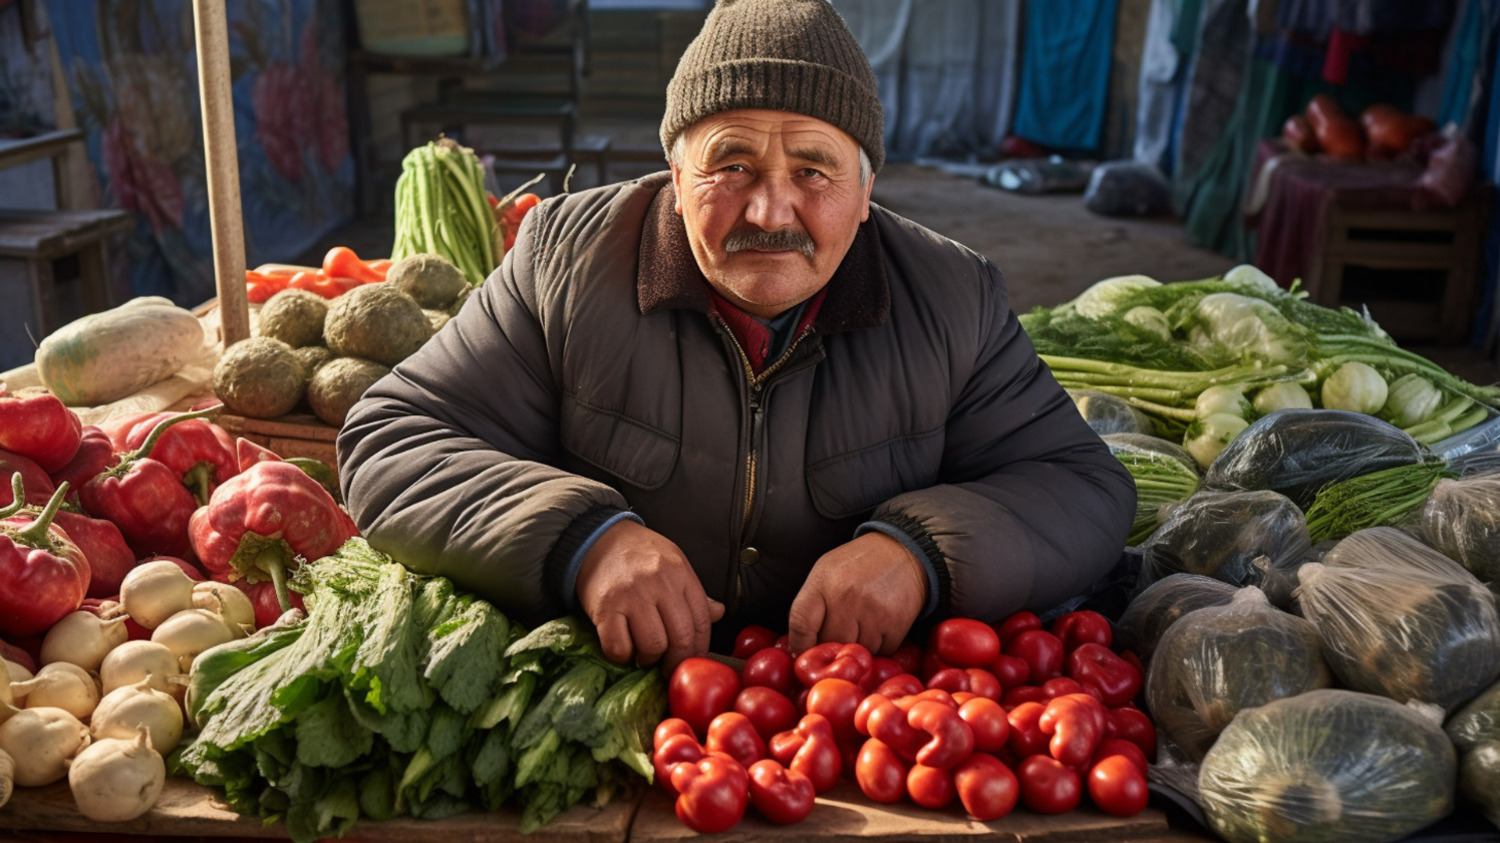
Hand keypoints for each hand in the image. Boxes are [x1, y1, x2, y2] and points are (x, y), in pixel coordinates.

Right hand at [575, 519, 724, 670]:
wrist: (598, 537)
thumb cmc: (638, 554)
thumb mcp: (673, 563)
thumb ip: (694, 592)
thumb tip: (718, 614)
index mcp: (680, 574)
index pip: (702, 622)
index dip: (700, 648)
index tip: (692, 660)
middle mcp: (659, 584)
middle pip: (681, 638)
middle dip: (676, 662)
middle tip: (668, 668)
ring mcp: (631, 595)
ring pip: (652, 646)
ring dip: (649, 659)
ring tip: (643, 655)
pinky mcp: (605, 607)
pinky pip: (618, 647)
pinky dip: (622, 657)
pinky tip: (624, 650)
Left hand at [787, 532, 926, 656]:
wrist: (903, 552)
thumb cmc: (858, 565)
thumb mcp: (826, 571)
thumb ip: (811, 605)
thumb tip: (799, 647)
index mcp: (823, 582)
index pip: (800, 625)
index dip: (800, 645)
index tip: (803, 654)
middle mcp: (846, 597)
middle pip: (829, 644)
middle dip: (832, 647)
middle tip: (840, 634)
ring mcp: (872, 611)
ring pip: (855, 652)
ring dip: (857, 647)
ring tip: (863, 622)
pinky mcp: (896, 623)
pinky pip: (881, 652)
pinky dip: (879, 646)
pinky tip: (880, 624)